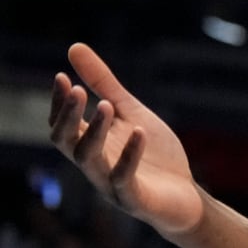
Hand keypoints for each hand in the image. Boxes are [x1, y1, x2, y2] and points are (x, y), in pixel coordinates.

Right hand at [49, 43, 204, 235]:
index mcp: (91, 145)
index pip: (63, 124)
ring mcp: (110, 184)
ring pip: (88, 159)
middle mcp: (94, 165)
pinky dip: (130, 155)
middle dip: (68, 116)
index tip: (63, 77)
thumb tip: (74, 47)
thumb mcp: (132, 114)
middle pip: (66, 141)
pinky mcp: (133, 199)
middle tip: (76, 89)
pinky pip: (123, 179)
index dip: (60, 103)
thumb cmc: (157, 156)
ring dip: (95, 131)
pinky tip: (138, 132)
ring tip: (107, 105)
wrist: (187, 198)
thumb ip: (105, 86)